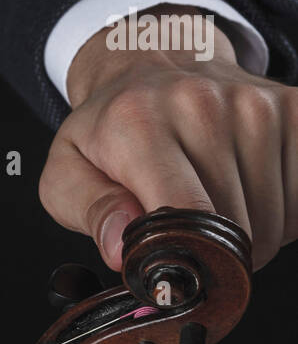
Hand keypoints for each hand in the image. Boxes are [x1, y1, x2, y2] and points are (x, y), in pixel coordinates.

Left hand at [39, 6, 297, 270]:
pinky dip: (282, 213)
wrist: (152, 65)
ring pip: (274, 222)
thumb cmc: (109, 131)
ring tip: (213, 211)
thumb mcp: (68, 174)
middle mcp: (204, 105)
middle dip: (213, 256)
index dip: (184, 261)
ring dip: (249, 237)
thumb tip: (120, 248)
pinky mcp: (294, 109)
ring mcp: (257, 104)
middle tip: (186, 240)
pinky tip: (248, 195)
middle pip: (233, 231)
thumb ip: (90, 212)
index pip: (184, 215)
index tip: (174, 278)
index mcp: (140, 124)